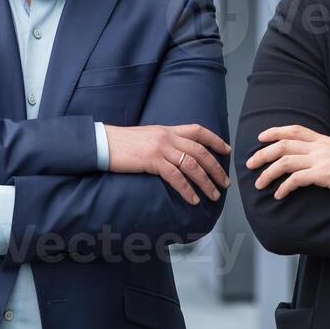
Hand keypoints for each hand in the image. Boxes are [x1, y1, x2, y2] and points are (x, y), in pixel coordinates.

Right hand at [104, 124, 230, 203]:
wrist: (103, 142)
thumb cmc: (122, 143)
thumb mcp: (147, 137)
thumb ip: (163, 142)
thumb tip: (175, 154)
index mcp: (167, 129)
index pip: (198, 131)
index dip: (215, 140)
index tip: (226, 151)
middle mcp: (167, 136)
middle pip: (200, 151)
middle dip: (216, 168)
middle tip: (225, 182)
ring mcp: (160, 148)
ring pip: (192, 165)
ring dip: (206, 182)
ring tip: (214, 195)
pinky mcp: (152, 160)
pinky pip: (176, 177)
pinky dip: (187, 189)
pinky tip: (193, 199)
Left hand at [246, 125, 329, 200]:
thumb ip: (328, 152)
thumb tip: (318, 157)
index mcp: (323, 140)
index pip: (295, 130)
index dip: (275, 131)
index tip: (261, 136)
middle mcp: (319, 147)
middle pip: (283, 144)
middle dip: (262, 153)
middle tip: (250, 164)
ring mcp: (320, 160)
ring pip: (284, 161)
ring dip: (268, 173)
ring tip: (259, 184)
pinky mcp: (323, 174)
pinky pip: (296, 179)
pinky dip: (284, 187)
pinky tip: (279, 195)